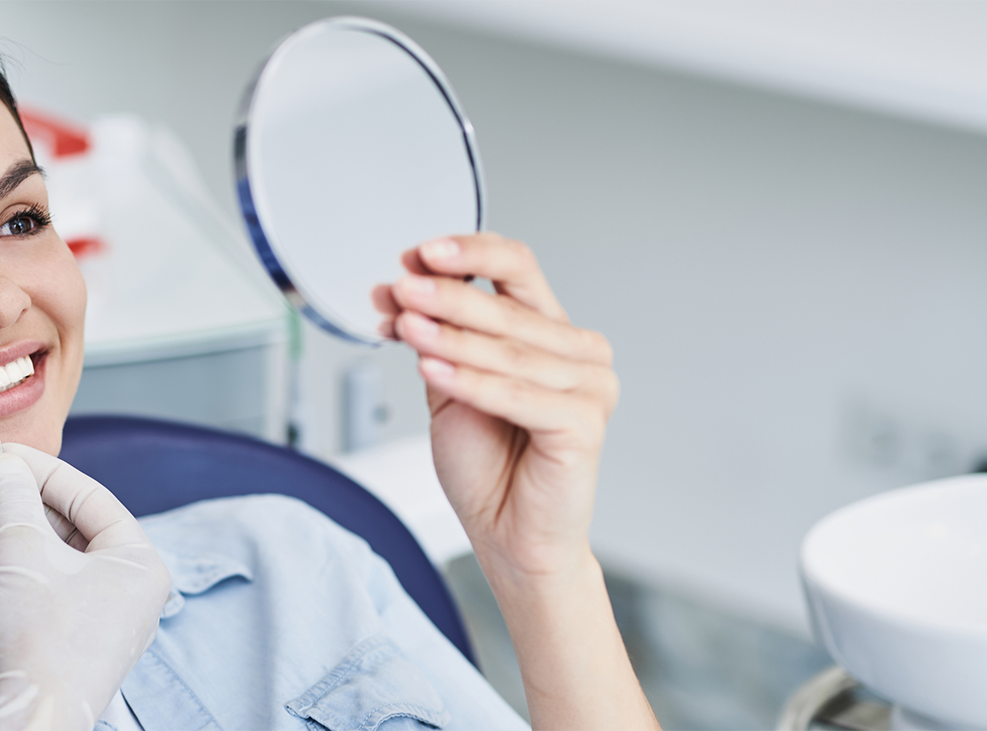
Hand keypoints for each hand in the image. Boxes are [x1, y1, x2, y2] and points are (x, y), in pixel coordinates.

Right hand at [0, 444, 171, 730]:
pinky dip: (18, 583)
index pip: (92, 496)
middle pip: (75, 529)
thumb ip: (13, 499)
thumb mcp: (22, 551)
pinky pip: (50, 596)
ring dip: (16, 548)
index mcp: (140, 563)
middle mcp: (133, 592)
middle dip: (25, 514)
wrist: (30, 718)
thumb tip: (3, 465)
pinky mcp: (78, 646)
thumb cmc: (40, 636)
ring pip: (58, 563)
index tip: (3, 457)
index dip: (43, 471)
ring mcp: (108, 622)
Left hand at [374, 233, 617, 579]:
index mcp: (552, 332)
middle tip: (401, 288)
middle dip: (447, 294)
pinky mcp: (585, 425)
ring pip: (508, 350)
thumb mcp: (448, 386)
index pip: (517, 268)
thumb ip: (433, 337)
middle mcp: (580, 353)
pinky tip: (431, 368)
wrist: (509, 536)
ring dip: (449, 336)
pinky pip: (517, 395)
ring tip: (405, 326)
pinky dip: (470, 381)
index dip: (469, 253)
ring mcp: (591, 387)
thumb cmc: (489, 466)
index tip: (417, 253)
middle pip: (508, 307)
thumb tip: (396, 291)